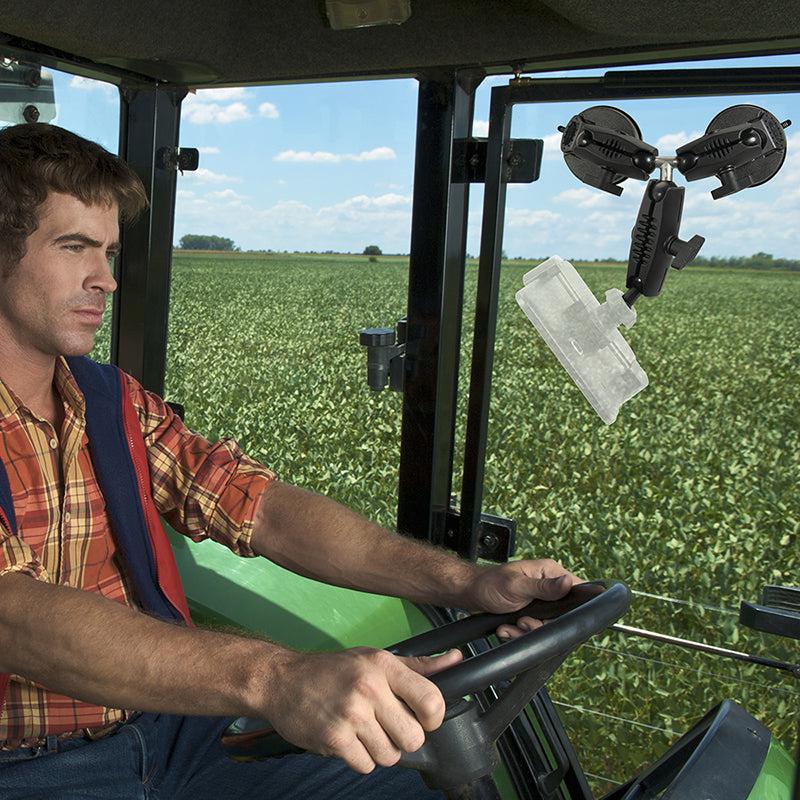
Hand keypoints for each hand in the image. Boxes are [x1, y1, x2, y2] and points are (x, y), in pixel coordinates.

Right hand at [263, 646, 462, 773]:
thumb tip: (456, 660)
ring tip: (364, 731)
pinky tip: (348, 738)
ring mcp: (351, 714)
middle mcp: (369, 688)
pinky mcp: (334, 738)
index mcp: (384, 666)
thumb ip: (417, 666)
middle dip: (403, 738)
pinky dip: (359, 758)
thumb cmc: (333, 670)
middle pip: (413, 737)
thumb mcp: (375, 659)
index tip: (421, 717)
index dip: (432, 718)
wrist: (282, 680)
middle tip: (386, 726)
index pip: (432, 701)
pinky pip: (366, 765)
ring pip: (390, 756)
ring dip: (380, 750)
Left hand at [468, 558, 580, 639]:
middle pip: (560, 615)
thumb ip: (544, 587)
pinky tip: (507, 628)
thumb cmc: (489, 583)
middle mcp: (548, 586)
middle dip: (540, 624)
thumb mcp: (517, 585)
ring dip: (526, 631)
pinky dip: (518, 634)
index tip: (551, 617)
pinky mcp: (531, 614)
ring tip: (511, 625)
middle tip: (523, 621)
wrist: (470, 594)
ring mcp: (540, 602)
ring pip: (545, 626)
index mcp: (549, 572)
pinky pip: (533, 631)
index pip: (575, 590)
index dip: (569, 609)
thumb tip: (569, 582)